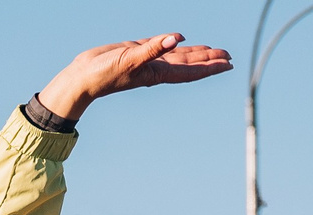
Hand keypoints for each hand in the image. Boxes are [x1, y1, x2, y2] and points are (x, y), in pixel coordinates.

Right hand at [38, 32, 232, 120]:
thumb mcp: (130, 58)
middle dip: (210, 61)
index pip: (191, 70)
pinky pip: (162, 48)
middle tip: (229, 58)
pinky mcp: (137, 52)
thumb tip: (177, 38)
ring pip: (179, 56)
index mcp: (158, 73)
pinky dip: (174, 44)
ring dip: (197, 55)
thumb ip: (153, 48)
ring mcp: (147, 61)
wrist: (82, 77)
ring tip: (214, 53)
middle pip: (190, 64)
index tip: (228, 64)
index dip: (211, 67)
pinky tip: (181, 40)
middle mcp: (156, 68)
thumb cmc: (104, 73)